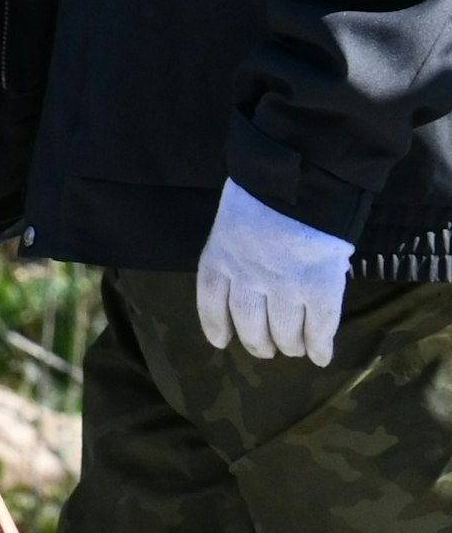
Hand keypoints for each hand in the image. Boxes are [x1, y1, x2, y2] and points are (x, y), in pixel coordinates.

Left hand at [196, 178, 351, 363]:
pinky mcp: (319, 285)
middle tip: (267, 350)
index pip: (211, 303)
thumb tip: (250, 255)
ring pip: (283, 329)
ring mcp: (283, 285)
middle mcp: (246, 279)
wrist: (300, 174)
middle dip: (258, 342)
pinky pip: (319, 323)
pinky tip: (321, 357)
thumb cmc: (266, 185)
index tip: (221, 342)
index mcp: (219, 259)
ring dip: (289, 344)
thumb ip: (239, 238)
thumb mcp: (236, 212)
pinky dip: (320, 344)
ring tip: (293, 350)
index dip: (216, 326)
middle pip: (248, 323)